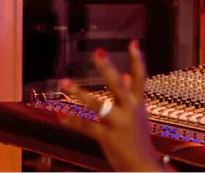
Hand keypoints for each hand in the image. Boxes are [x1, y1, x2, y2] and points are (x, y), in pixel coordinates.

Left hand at [58, 40, 164, 172]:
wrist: (143, 167)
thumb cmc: (138, 138)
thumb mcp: (139, 114)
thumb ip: (132, 94)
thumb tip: (127, 74)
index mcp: (138, 103)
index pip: (140, 78)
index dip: (137, 60)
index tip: (132, 43)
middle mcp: (130, 111)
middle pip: (118, 86)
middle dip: (108, 69)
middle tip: (98, 53)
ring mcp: (119, 124)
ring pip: (98, 105)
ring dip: (79, 93)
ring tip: (65, 83)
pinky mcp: (108, 138)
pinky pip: (87, 127)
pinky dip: (73, 122)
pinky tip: (60, 117)